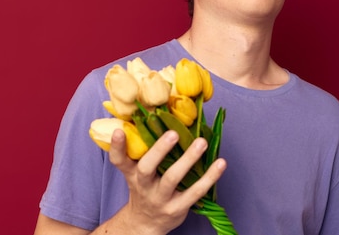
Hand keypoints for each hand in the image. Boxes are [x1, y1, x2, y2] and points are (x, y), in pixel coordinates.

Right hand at [108, 128, 226, 234]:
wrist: (146, 223)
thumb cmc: (146, 187)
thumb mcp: (137, 171)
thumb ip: (143, 149)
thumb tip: (159, 115)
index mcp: (132, 173)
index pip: (119, 160)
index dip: (117, 146)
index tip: (119, 130)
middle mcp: (143, 185)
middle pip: (147, 168)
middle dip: (159, 150)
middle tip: (173, 133)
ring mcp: (160, 198)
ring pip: (172, 179)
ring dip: (188, 159)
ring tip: (201, 142)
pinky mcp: (177, 208)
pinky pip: (195, 192)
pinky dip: (210, 177)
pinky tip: (221, 163)